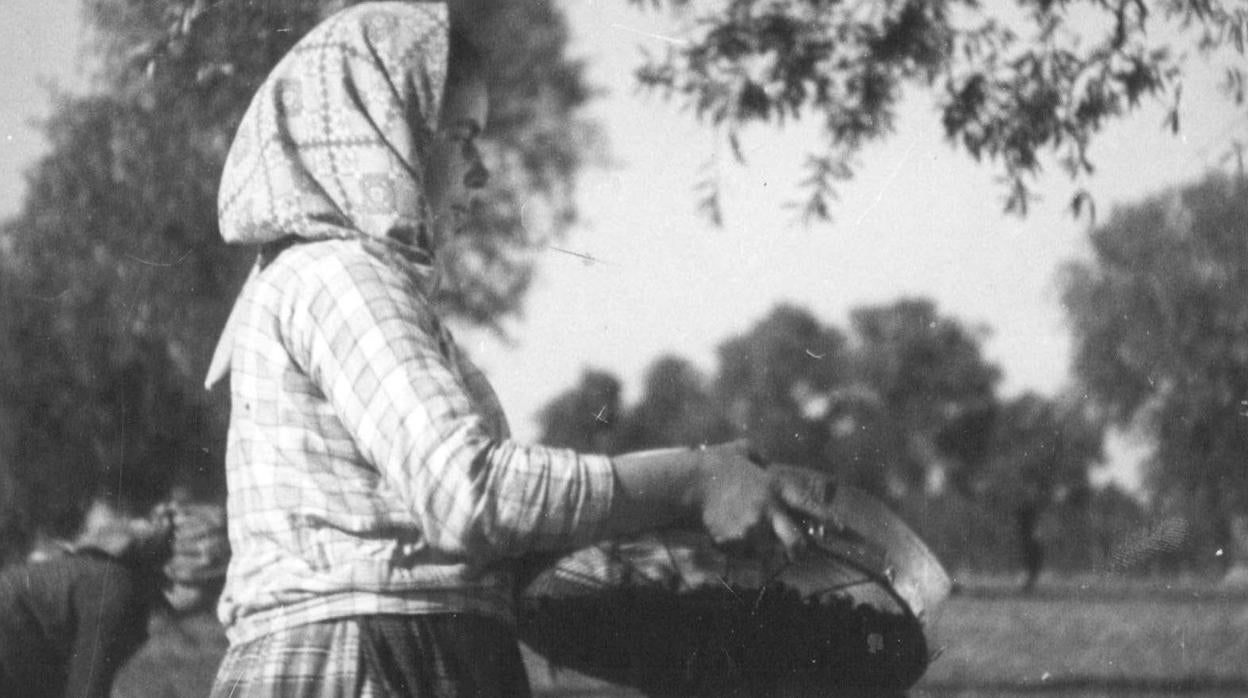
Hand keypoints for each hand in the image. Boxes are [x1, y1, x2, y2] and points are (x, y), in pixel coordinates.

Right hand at [690, 441, 837, 560]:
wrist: (690, 483)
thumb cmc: (716, 463)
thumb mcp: (743, 450)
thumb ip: (759, 457)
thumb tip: (764, 461)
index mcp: (775, 488)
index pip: (810, 506)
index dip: (828, 519)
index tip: (841, 529)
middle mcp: (769, 511)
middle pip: (795, 543)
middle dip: (798, 551)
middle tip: (794, 553)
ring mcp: (752, 529)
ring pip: (766, 551)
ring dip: (760, 547)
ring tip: (742, 532)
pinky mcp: (734, 542)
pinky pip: (742, 553)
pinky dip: (736, 547)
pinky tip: (723, 531)